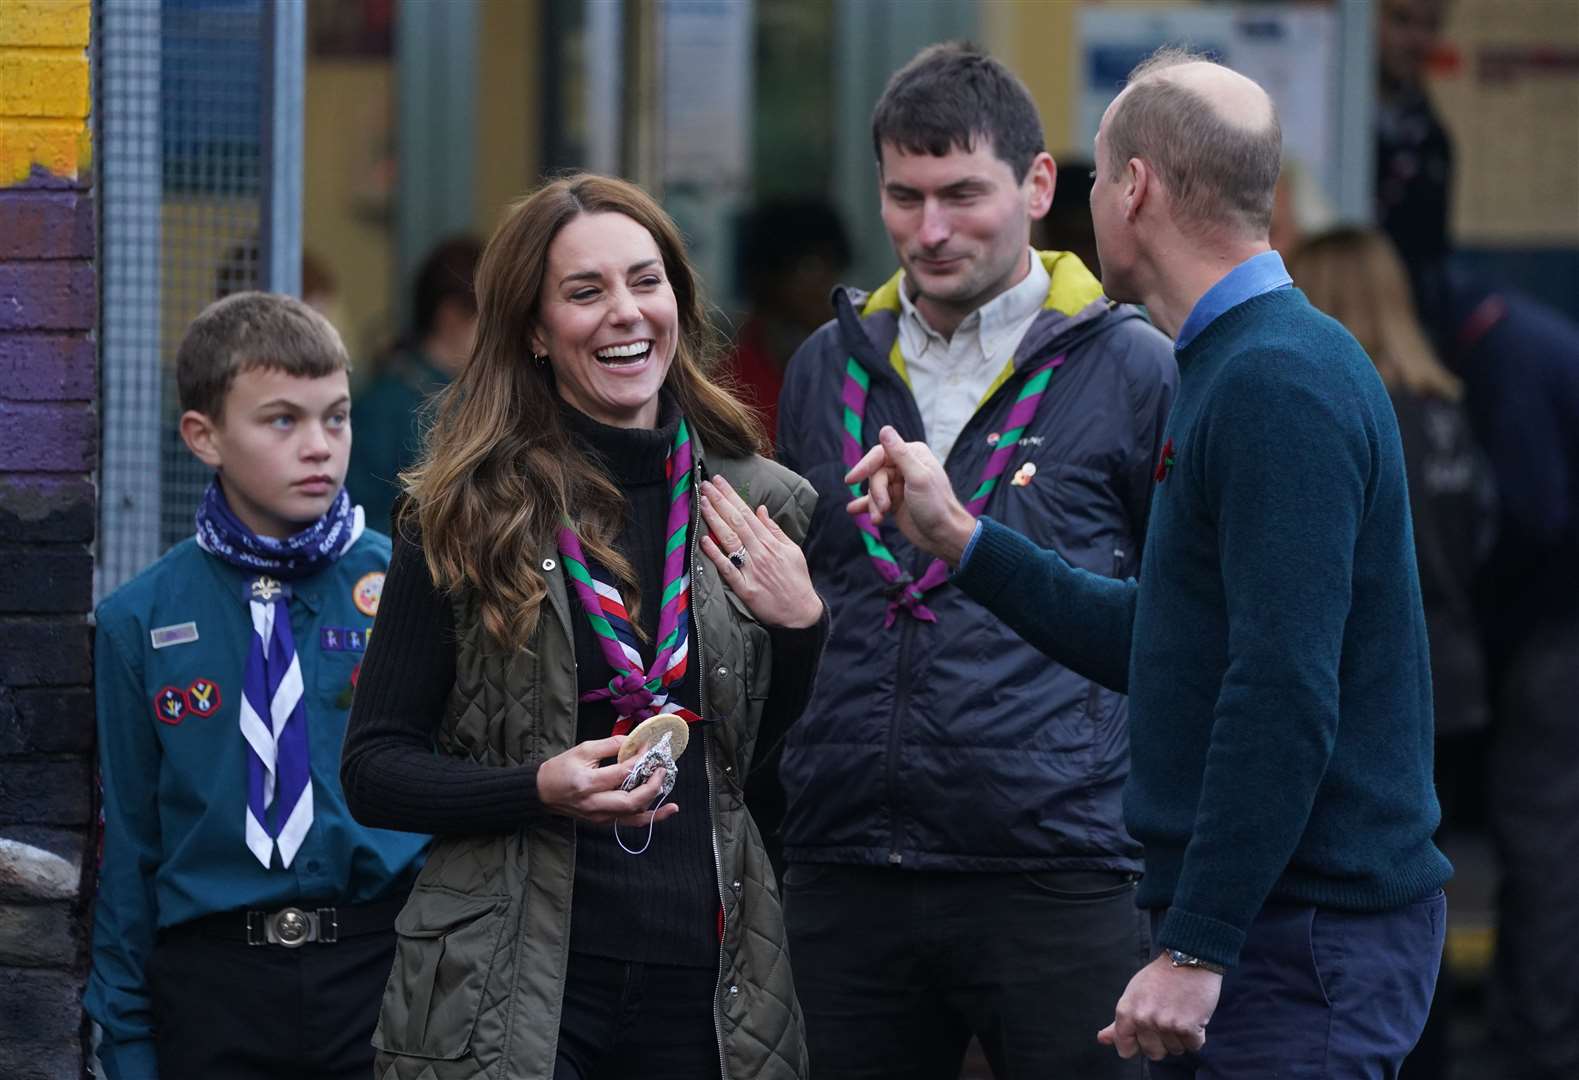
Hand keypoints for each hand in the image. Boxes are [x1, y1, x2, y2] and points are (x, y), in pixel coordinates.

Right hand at [536, 736, 680, 826]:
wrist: (542, 793)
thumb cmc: (561, 768)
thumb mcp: (583, 750)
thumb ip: (610, 746)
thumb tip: (633, 742)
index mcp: (588, 782)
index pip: (622, 773)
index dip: (640, 760)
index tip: (650, 748)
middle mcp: (595, 803)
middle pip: (631, 801)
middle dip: (653, 786)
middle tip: (662, 770)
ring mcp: (599, 816)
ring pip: (633, 817)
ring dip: (655, 808)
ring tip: (672, 803)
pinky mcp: (602, 822)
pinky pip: (628, 822)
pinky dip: (646, 817)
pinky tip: (662, 812)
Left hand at [699, 476, 822, 628]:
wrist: (801, 612)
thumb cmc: (796, 580)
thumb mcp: (792, 550)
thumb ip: (775, 530)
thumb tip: (760, 509)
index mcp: (771, 542)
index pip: (747, 514)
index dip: (731, 496)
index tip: (719, 482)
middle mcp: (760, 553)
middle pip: (736, 522)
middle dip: (720, 502)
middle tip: (705, 485)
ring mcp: (752, 570)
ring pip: (730, 540)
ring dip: (714, 520)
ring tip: (702, 503)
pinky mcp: (745, 588)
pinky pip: (727, 568)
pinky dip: (715, 554)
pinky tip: (704, 540)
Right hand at [845, 426, 976, 565]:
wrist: (944, 537)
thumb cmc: (936, 506)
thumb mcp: (918, 478)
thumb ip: (900, 453)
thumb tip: (884, 429)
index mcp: (913, 454)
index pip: (880, 453)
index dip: (864, 465)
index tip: (851, 480)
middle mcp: (905, 466)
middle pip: (875, 473)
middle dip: (876, 492)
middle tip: (884, 507)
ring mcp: (899, 485)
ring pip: (873, 488)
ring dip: (873, 504)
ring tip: (879, 518)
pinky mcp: (894, 501)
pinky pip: (874, 500)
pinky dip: (865, 506)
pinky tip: (854, 510)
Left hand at [1097, 952, 1221, 1060]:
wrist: (1189, 958)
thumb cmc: (1159, 977)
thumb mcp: (1133, 995)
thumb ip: (1119, 1023)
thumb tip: (1102, 1040)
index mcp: (1126, 1012)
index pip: (1125, 1050)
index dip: (1138, 1044)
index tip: (1146, 1033)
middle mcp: (1143, 1019)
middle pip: (1153, 1053)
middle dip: (1162, 1042)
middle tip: (1167, 1018)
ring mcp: (1166, 1024)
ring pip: (1175, 1050)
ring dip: (1180, 1037)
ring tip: (1180, 1012)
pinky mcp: (1188, 1027)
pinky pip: (1193, 1045)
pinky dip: (1197, 1034)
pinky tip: (1194, 1014)